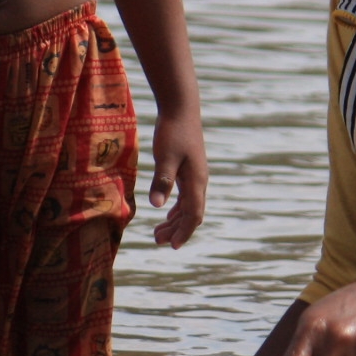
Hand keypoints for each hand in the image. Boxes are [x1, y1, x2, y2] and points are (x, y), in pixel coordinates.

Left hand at [146, 110, 207, 247]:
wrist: (181, 108)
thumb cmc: (173, 131)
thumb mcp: (165, 157)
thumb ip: (162, 181)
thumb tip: (157, 206)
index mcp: (196, 181)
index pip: (193, 215)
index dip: (184, 233)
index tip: (172, 247)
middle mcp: (199, 182)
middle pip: (191, 214)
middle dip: (176, 231)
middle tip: (157, 241)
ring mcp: (195, 176)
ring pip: (189, 207)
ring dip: (175, 221)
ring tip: (158, 233)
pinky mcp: (188, 170)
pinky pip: (186, 196)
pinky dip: (177, 209)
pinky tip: (166, 214)